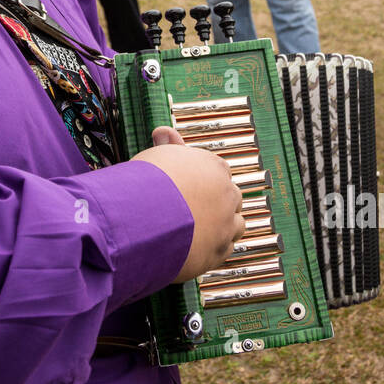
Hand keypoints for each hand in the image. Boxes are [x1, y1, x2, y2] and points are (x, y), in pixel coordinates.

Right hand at [133, 126, 244, 283]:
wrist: (148, 219)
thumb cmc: (151, 185)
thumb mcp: (158, 155)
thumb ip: (167, 145)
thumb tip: (163, 132)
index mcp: (214, 167)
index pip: (220, 171)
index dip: (205, 179)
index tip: (195, 185)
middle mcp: (227, 194)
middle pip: (232, 197)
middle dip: (218, 202)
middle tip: (196, 208)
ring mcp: (226, 224)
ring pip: (236, 225)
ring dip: (223, 226)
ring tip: (201, 229)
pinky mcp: (220, 251)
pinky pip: (226, 249)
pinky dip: (214, 248)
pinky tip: (198, 246)